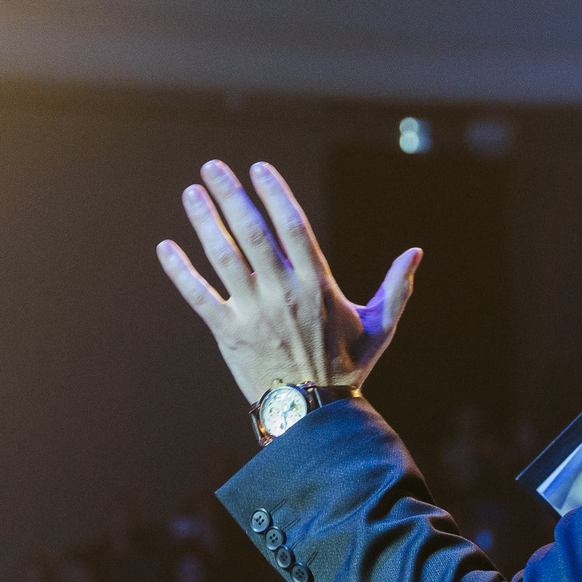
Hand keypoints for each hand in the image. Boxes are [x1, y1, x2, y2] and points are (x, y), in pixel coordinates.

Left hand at [157, 160, 420, 403]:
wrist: (312, 415)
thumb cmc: (347, 368)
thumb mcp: (380, 326)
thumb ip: (396, 287)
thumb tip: (416, 252)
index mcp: (317, 284)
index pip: (293, 226)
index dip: (275, 193)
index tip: (258, 168)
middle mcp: (283, 292)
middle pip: (252, 232)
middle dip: (231, 195)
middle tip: (212, 166)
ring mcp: (253, 312)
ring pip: (224, 257)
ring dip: (205, 222)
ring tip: (191, 193)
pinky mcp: (228, 333)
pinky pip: (199, 297)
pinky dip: (180, 272)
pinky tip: (165, 247)